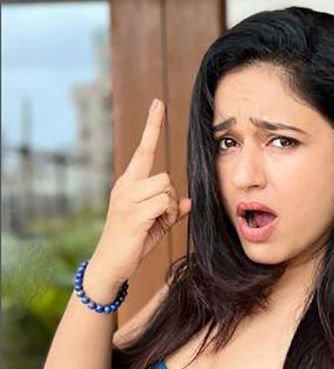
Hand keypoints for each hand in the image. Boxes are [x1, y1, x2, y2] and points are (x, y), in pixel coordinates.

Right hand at [90, 99, 191, 284]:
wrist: (110, 265)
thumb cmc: (133, 243)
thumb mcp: (155, 224)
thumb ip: (170, 210)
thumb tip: (188, 203)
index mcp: (128, 184)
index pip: (143, 150)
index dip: (152, 126)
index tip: (158, 103)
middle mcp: (125, 186)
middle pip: (164, 175)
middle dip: (169, 198)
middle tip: (158, 218)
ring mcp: (127, 199)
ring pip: (166, 189)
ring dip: (168, 209)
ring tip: (153, 224)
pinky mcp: (133, 213)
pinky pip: (164, 204)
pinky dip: (166, 217)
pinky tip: (152, 228)